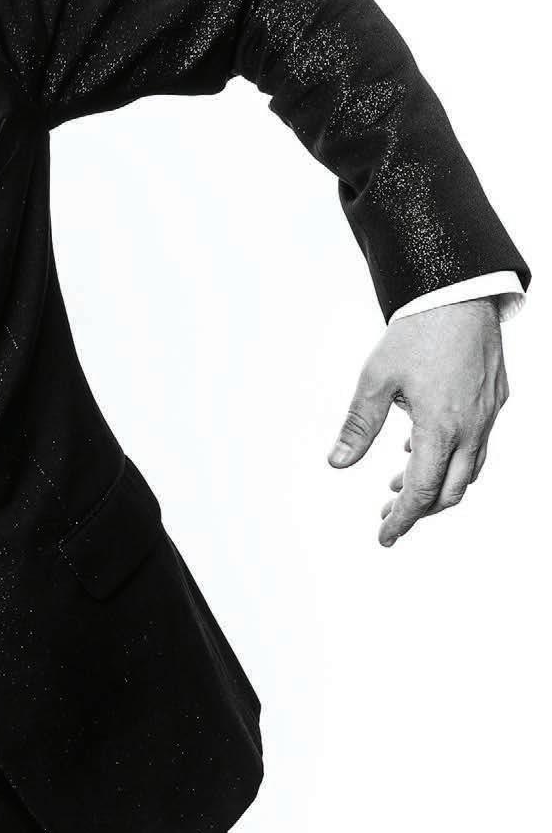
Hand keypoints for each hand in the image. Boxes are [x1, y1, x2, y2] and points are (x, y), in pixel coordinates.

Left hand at [326, 297, 508, 545]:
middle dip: (420, 510)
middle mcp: (472, 428)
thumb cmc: (415, 334)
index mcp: (441, 428)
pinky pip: (478, 443)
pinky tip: (421, 447)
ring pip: (469, 469)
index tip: (384, 536)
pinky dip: (452, 457)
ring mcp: (488, 414)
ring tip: (401, 485)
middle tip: (388, 515)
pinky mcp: (495, 398)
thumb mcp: (374, 381)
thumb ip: (358, 427)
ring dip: (437, 484)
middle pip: (451, 491)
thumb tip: (337, 464)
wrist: (459, 295)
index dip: (403, 519)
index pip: (423, 492)